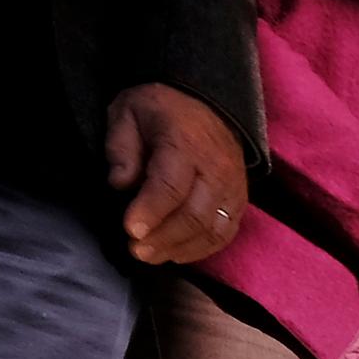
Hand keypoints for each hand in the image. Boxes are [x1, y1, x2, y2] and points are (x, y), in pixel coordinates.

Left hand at [104, 83, 247, 265]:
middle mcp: (216, 169)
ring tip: (151, 255)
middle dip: (163, 237)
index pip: (171, 185)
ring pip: (212, 230)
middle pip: (194, 215)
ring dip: (179, 248)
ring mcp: (232, 188)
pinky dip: (200, 249)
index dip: (150, 211)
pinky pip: (224, 234)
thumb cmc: (161, 109)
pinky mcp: (238, 203)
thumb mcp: (128, 112)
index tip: (130, 230)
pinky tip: (175, 253)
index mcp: (185, 143)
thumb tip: (120, 184)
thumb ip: (121, 147)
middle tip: (135, 249)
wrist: (206, 103)